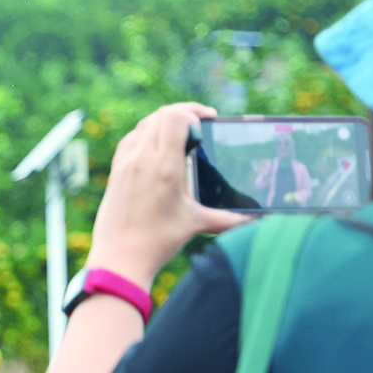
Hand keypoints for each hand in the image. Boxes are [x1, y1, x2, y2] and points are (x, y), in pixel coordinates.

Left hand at [87, 102, 253, 289]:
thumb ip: (229, 219)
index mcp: (165, 166)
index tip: (208, 120)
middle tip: (200, 121)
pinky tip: (156, 145)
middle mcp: (142, 159)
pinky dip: (145, 133)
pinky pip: (130, 139)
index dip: (193, 112)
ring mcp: (125, 164)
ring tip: (180, 130)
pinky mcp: (115, 172)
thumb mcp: (196, 224)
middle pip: (161, 115)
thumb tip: (256, 221)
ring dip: (163, 120)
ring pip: (144, 125)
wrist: (119, 259)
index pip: (176, 118)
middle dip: (183, 112)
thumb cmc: (157, 242)